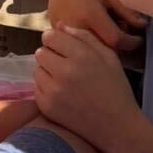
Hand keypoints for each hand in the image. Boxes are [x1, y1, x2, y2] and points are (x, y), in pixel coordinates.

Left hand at [34, 24, 152, 152]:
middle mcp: (64, 71)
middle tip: (65, 66)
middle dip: (50, 56)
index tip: (63, 48)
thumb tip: (59, 26)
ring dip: (47, 72)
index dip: (55, 40)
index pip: (50, 36)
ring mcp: (53, 90)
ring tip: (64, 80)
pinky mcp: (46, 105)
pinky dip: (46, 89)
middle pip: (40, 52)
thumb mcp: (109, 57)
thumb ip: (84, 37)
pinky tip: (62, 94)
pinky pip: (37, 88)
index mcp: (81, 56)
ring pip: (36, 70)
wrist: (116, 126)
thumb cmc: (115, 89)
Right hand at [48, 0, 145, 54]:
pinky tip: (103, 44)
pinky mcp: (66, 48)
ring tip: (115, 41)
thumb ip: (127, 9)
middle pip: (108, 50)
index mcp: (90, 15)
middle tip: (128, 40)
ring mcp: (69, 41)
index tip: (140, 39)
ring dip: (111, 52)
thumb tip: (143, 25)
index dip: (132, 42)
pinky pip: (88, 56)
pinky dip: (99, 53)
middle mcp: (77, 30)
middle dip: (122, 48)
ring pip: (98, 56)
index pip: (116, 38)